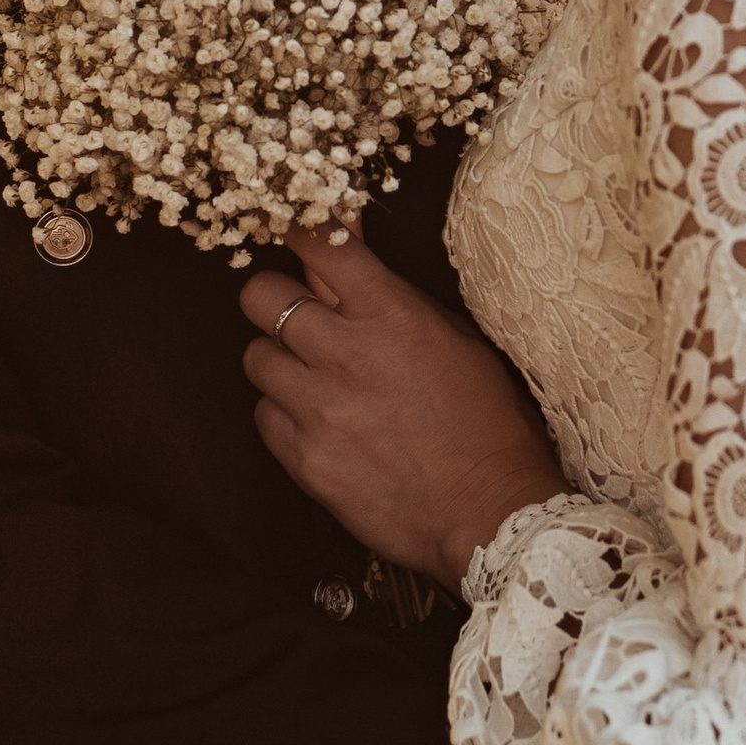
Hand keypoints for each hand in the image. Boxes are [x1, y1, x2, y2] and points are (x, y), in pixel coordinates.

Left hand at [240, 229, 562, 584]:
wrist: (490, 513)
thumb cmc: (487, 423)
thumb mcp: (453, 339)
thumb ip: (387, 291)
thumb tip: (341, 235)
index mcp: (395, 316)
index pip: (319, 245)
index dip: (298, 231)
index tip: (294, 233)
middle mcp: (350, 356)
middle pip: (262, 297)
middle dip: (272, 299)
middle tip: (292, 315)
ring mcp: (322, 411)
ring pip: (256, 358)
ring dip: (278, 362)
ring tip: (312, 378)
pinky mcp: (306, 461)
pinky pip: (264, 417)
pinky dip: (283, 415)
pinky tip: (317, 423)